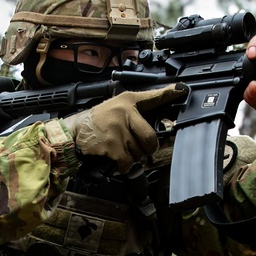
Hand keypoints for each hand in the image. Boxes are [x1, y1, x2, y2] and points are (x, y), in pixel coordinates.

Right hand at [64, 84, 186, 171]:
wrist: (74, 131)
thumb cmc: (97, 121)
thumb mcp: (116, 108)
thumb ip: (135, 114)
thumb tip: (159, 125)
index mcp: (127, 102)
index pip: (152, 98)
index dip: (168, 95)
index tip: (181, 89)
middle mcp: (124, 113)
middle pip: (150, 138)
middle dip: (148, 149)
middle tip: (143, 149)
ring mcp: (118, 129)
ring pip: (139, 152)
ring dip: (132, 157)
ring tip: (120, 149)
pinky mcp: (112, 145)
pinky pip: (127, 162)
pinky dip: (124, 166)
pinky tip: (116, 160)